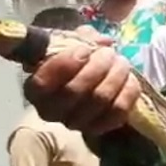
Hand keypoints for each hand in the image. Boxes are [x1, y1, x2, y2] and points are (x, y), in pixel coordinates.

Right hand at [23, 26, 140, 134]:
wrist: (94, 81)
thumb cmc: (77, 60)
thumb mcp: (73, 43)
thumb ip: (83, 37)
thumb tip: (104, 41)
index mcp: (36, 90)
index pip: (43, 83)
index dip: (65, 64)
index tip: (84, 49)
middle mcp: (52, 111)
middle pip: (75, 91)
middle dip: (97, 67)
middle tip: (109, 53)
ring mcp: (77, 123)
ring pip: (100, 100)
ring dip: (115, 76)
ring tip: (122, 62)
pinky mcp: (101, 128)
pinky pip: (119, 111)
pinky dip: (128, 91)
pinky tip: (129, 78)